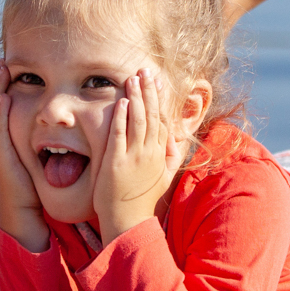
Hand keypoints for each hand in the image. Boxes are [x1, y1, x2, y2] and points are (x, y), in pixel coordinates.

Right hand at [0, 62, 50, 252]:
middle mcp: (2, 136)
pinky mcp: (1, 153)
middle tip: (5, 61)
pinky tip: (4, 96)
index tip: (15, 66)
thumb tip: (80, 130)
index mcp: (12, 136)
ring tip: (2, 69)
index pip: (6, 104)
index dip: (8, 85)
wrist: (26, 210)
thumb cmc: (39, 186)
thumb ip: (59, 143)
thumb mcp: (48, 158)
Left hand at [92, 69, 181, 243]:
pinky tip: (122, 103)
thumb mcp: (164, 176)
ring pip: (138, 121)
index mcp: (160, 154)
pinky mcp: (116, 163)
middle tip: (145, 70)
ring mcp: (134, 158)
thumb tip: (173, 136)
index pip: (162, 119)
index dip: (159, 98)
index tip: (156, 81)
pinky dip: (122, 118)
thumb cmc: (143, 199)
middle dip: (149, 91)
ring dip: (137, 98)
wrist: (128, 220)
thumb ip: (170, 155)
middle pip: (152, 115)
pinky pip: (120, 136)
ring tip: (134, 79)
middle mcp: (150, 153)